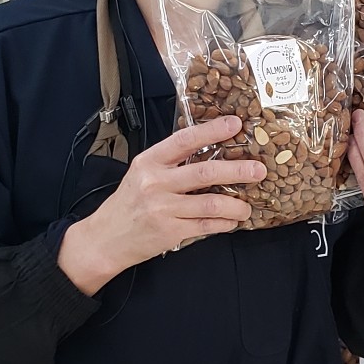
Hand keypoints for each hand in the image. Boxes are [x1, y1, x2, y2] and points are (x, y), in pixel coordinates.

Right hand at [58, 116, 264, 294]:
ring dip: (236, 205)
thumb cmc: (128, 203)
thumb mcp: (142, 174)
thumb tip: (211, 151)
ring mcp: (163, 208)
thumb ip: (171, 163)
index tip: (235, 124)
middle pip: (205, 172)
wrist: (105, 239)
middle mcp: (155, 182)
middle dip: (238, 170)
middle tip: (258, 170)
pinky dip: (224, 223)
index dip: (212, 131)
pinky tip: (231, 221)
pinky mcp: (170, 231)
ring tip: (246, 206)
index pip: (184, 140)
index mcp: (150, 161)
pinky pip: (206, 225)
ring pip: (211, 202)